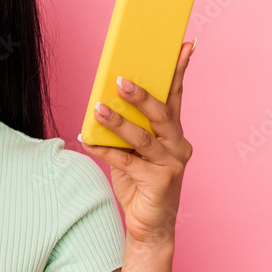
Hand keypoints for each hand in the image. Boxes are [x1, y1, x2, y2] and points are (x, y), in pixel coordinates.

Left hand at [79, 41, 195, 245]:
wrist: (149, 225)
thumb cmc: (140, 183)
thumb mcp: (134, 151)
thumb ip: (128, 130)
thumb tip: (105, 102)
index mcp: (174, 133)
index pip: (176, 96)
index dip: (179, 71)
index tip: (183, 45)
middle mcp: (178, 146)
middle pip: (161, 113)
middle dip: (142, 95)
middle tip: (121, 78)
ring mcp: (172, 164)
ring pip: (143, 137)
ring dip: (117, 122)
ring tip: (98, 108)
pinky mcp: (160, 182)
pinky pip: (128, 162)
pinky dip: (106, 150)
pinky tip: (88, 141)